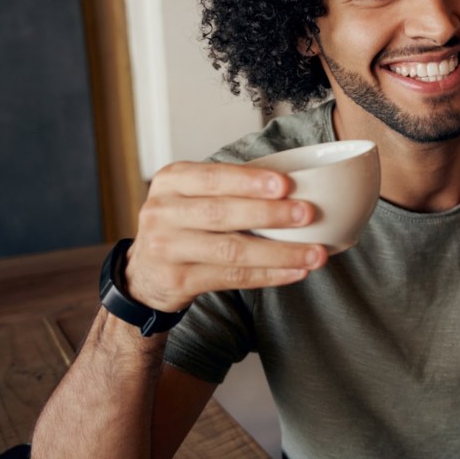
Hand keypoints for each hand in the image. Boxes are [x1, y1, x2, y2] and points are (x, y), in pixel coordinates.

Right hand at [125, 161, 325, 312]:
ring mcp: (166, 249)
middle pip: (222, 213)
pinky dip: (269, 275)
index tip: (286, 184)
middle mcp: (162, 212)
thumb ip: (230, 187)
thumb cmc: (185, 223)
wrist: (144, 272)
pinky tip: (295, 272)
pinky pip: (231, 278)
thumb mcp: (193, 195)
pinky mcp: (177, 281)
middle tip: (308, 214)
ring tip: (315, 253)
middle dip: (270, 214)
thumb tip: (297, 187)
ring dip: (280, 252)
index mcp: (171, 181)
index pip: (213, 177)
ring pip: (231, 251)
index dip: (250, 181)